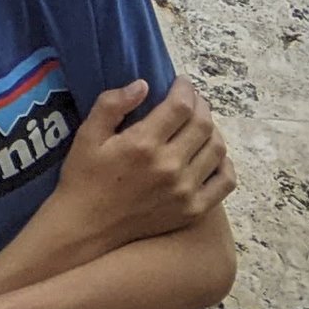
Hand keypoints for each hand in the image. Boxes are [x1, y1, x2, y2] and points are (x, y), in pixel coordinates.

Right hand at [53, 78, 235, 248]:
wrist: (88, 226)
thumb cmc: (84, 177)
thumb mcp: (87, 135)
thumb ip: (112, 105)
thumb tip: (143, 84)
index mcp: (143, 144)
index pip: (180, 106)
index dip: (185, 88)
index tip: (182, 82)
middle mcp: (170, 166)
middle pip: (202, 125)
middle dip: (201, 105)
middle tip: (192, 99)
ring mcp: (185, 190)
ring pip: (217, 149)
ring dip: (213, 130)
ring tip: (201, 124)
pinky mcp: (194, 210)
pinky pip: (224, 181)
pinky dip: (225, 163)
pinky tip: (213, 155)